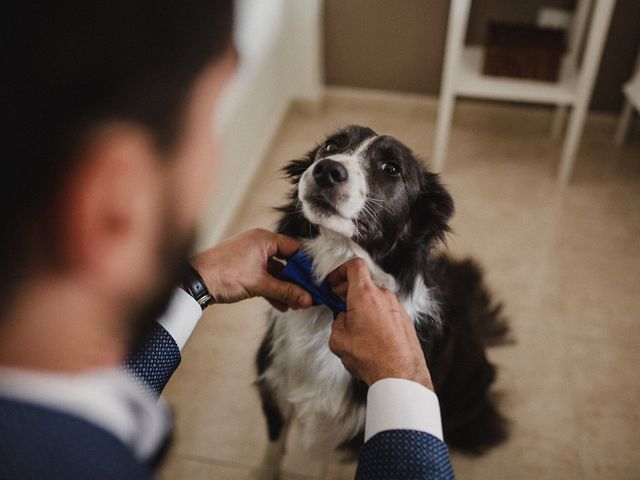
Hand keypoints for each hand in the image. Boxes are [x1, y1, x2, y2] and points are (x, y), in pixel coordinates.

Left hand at [191, 228, 311, 310]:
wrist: (194, 282)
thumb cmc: (224, 274)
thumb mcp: (260, 284)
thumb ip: (286, 291)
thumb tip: (307, 299)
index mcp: (264, 239)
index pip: (294, 248)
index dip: (306, 265)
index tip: (315, 281)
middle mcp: (258, 244)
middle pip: (286, 261)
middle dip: (296, 280)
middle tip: (307, 295)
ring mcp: (250, 256)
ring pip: (275, 271)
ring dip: (285, 288)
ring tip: (295, 304)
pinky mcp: (244, 268)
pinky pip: (265, 277)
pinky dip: (272, 289)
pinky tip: (281, 305)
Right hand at [326, 258, 432, 388]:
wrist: (400, 375)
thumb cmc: (372, 357)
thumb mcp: (338, 340)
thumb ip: (337, 322)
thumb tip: (343, 319)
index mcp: (364, 295)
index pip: (354, 266)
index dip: (340, 271)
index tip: (334, 282)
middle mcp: (383, 296)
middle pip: (364, 281)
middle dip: (348, 289)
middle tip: (339, 301)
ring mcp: (397, 306)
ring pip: (375, 296)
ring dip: (363, 303)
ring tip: (355, 322)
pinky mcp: (405, 318)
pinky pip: (386, 308)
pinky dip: (376, 313)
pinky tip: (370, 331)